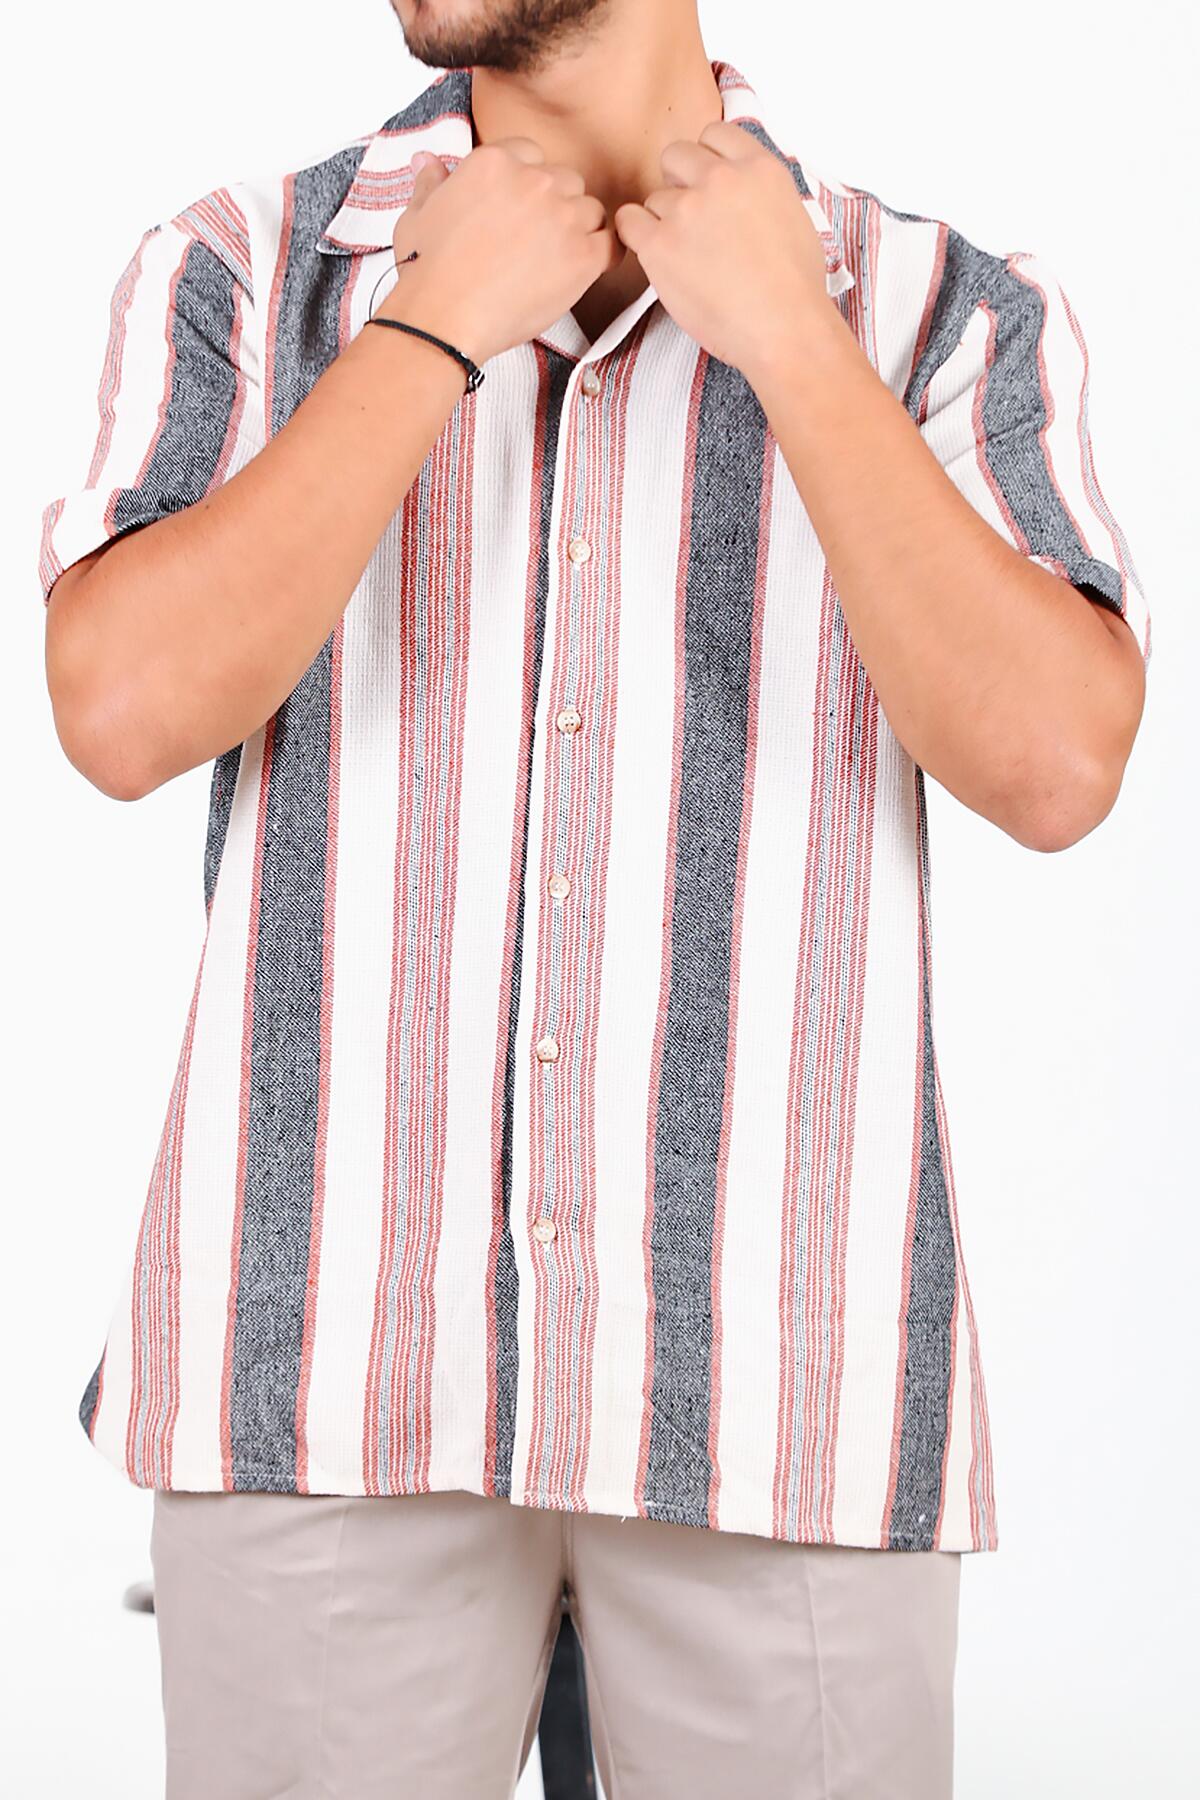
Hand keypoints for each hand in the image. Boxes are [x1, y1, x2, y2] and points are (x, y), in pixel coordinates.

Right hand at [376, 141, 620, 365]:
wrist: (443, 317)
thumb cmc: (427, 271)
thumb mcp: (417, 215)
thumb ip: (431, 182)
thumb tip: (426, 160)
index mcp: (496, 161)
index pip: (532, 156)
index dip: (528, 187)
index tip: (520, 213)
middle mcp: (534, 180)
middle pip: (566, 182)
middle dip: (555, 208)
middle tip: (535, 243)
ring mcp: (562, 216)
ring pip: (591, 211)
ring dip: (578, 231)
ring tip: (553, 262)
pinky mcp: (583, 256)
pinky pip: (612, 245)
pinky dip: (604, 256)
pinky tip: (585, 269)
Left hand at [613, 121, 834, 382]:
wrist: (784, 328)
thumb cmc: (795, 287)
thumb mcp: (792, 214)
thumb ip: (759, 190)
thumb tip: (738, 192)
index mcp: (757, 167)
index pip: (714, 134)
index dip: (706, 160)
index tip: (707, 184)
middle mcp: (720, 179)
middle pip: (676, 156)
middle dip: (679, 183)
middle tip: (692, 221)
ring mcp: (686, 210)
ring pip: (655, 199)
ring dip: (665, 222)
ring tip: (690, 258)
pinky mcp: (659, 244)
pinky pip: (628, 222)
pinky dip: (635, 235)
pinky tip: (655, 255)